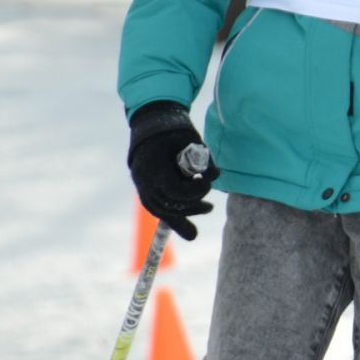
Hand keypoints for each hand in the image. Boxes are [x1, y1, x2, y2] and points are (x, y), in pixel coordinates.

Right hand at [127, 102, 219, 240]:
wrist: (152, 125)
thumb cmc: (175, 131)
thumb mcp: (192, 141)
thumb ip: (203, 161)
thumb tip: (216, 176)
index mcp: (155, 167)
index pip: (175, 190)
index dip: (195, 191)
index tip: (207, 183)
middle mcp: (145, 181)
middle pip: (170, 204)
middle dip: (192, 206)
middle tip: (209, 207)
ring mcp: (143, 187)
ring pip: (164, 211)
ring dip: (186, 214)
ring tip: (206, 209)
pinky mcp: (146, 191)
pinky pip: (160, 210)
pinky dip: (176, 221)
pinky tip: (191, 233)